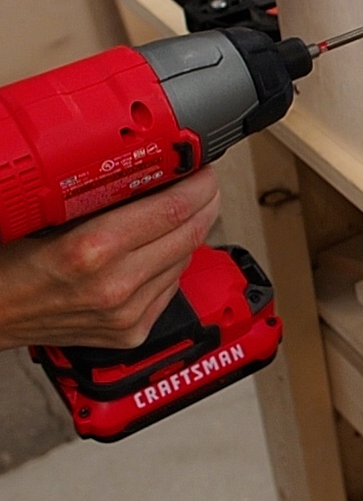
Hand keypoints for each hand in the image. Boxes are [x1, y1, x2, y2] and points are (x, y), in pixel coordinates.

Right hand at [0, 169, 220, 350]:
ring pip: (185, 261)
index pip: (173, 209)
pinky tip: (158, 249)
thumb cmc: (9, 264)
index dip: (200, 185)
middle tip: (204, 185)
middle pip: (189, 234)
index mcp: (93, 250)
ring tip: (180, 213)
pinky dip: (172, 264)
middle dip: (205, 204)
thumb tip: (144, 168)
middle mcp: (116, 286)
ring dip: (189, 234)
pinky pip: (171, 287)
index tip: (204, 169)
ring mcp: (127, 314)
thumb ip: (96, 196)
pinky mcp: (131, 332)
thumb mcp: (48, 216)